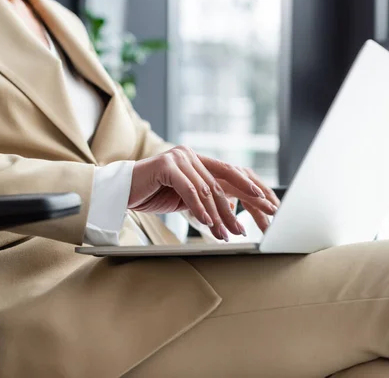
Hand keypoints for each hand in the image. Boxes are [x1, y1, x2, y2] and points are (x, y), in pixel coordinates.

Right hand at [128, 146, 277, 240]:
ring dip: (218, 215)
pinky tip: (206, 222)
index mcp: (196, 160)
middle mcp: (190, 154)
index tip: (266, 204)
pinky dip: (199, 208)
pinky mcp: (166, 165)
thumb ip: (204, 197)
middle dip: (237, 207)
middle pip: (220, 184)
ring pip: (206, 190)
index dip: (249, 187)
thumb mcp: (184, 197)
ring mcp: (178, 157)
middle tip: (248, 226)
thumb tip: (229, 209)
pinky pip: (189, 190)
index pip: (229, 172)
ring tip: (226, 233)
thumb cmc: (151, 194)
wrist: (122, 190)